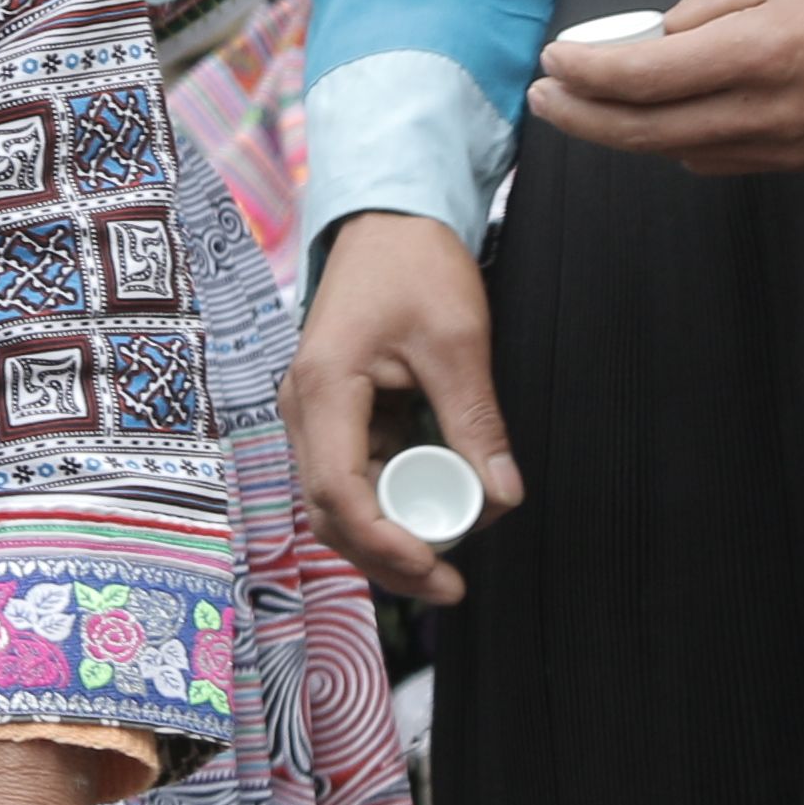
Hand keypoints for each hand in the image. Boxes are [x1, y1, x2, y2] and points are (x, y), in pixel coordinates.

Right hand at [281, 212, 514, 606]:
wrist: (389, 218)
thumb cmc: (414, 263)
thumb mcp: (456, 340)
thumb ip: (475, 422)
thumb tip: (501, 495)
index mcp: (324, 388)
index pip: (337, 493)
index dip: (384, 543)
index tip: (436, 567)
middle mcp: (302, 408)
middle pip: (329, 513)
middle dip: (387, 559)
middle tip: (449, 586)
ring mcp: (314, 413)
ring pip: (338, 503)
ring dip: (388, 538)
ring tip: (448, 561)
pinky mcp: (335, 414)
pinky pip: (356, 476)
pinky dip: (391, 506)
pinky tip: (435, 516)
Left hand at [531, 0, 803, 175]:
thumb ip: (707, 4)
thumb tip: (658, 36)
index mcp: (754, 53)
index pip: (642, 77)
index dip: (585, 73)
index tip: (551, 60)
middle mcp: (764, 112)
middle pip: (645, 132)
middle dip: (582, 118)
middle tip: (544, 99)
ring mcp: (784, 146)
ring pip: (678, 151)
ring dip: (627, 132)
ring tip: (592, 103)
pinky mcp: (803, 160)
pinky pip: (719, 158)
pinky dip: (677, 140)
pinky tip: (660, 117)